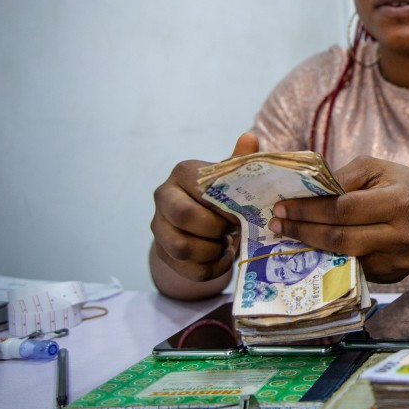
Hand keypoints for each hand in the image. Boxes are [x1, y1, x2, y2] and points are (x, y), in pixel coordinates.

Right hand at [150, 133, 258, 281]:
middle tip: (234, 230)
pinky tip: (224, 260)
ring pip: (183, 248)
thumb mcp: (232, 178)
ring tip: (228, 246)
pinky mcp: (162, 253)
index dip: (225, 206)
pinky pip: (188, 270)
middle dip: (216, 229)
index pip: (201, 189)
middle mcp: (163, 196)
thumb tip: (249, 138)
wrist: (203, 224)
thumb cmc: (222, 195)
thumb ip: (240, 162)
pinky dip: (213, 270)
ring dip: (213, 252)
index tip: (242, 213)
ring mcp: (158, 227)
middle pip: (185, 217)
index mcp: (182, 173)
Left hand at [267, 156, 408, 282]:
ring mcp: (399, 261)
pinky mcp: (395, 276)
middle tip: (277, 225)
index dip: (308, 210)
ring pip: (345, 259)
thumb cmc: (405, 185)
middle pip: (341, 239)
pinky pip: (355, 269)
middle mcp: (402, 235)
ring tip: (290, 237)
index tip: (281, 207)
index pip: (343, 209)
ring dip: (313, 249)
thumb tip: (302, 194)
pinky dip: (332, 260)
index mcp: (399, 202)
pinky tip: (315, 250)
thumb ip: (342, 178)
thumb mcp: (377, 169)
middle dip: (303, 232)